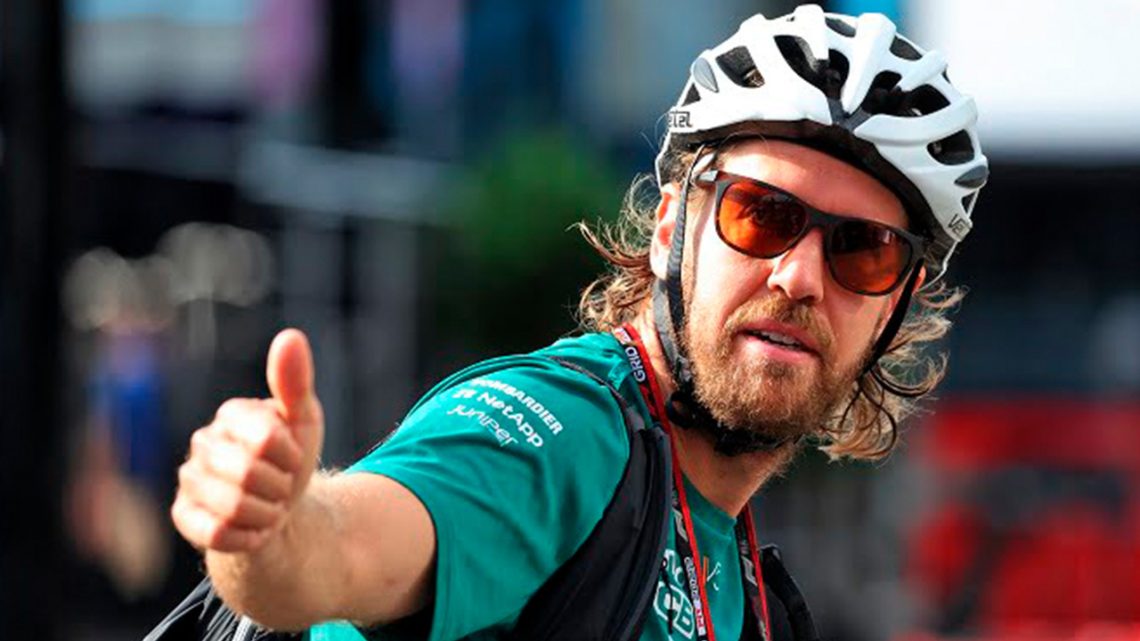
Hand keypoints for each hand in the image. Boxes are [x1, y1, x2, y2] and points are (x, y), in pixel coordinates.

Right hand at [172, 329, 324, 552]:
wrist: (280, 511)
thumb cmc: (291, 461)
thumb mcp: (304, 421)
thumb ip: (295, 382)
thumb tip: (289, 336)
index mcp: (231, 414)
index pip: (267, 438)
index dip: (291, 456)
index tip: (293, 457)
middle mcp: (202, 442)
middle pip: (249, 473)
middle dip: (280, 487)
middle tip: (282, 487)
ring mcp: (189, 480)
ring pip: (233, 506)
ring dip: (267, 513)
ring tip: (269, 506)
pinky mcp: (182, 516)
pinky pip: (216, 533)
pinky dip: (248, 536)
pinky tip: (254, 529)